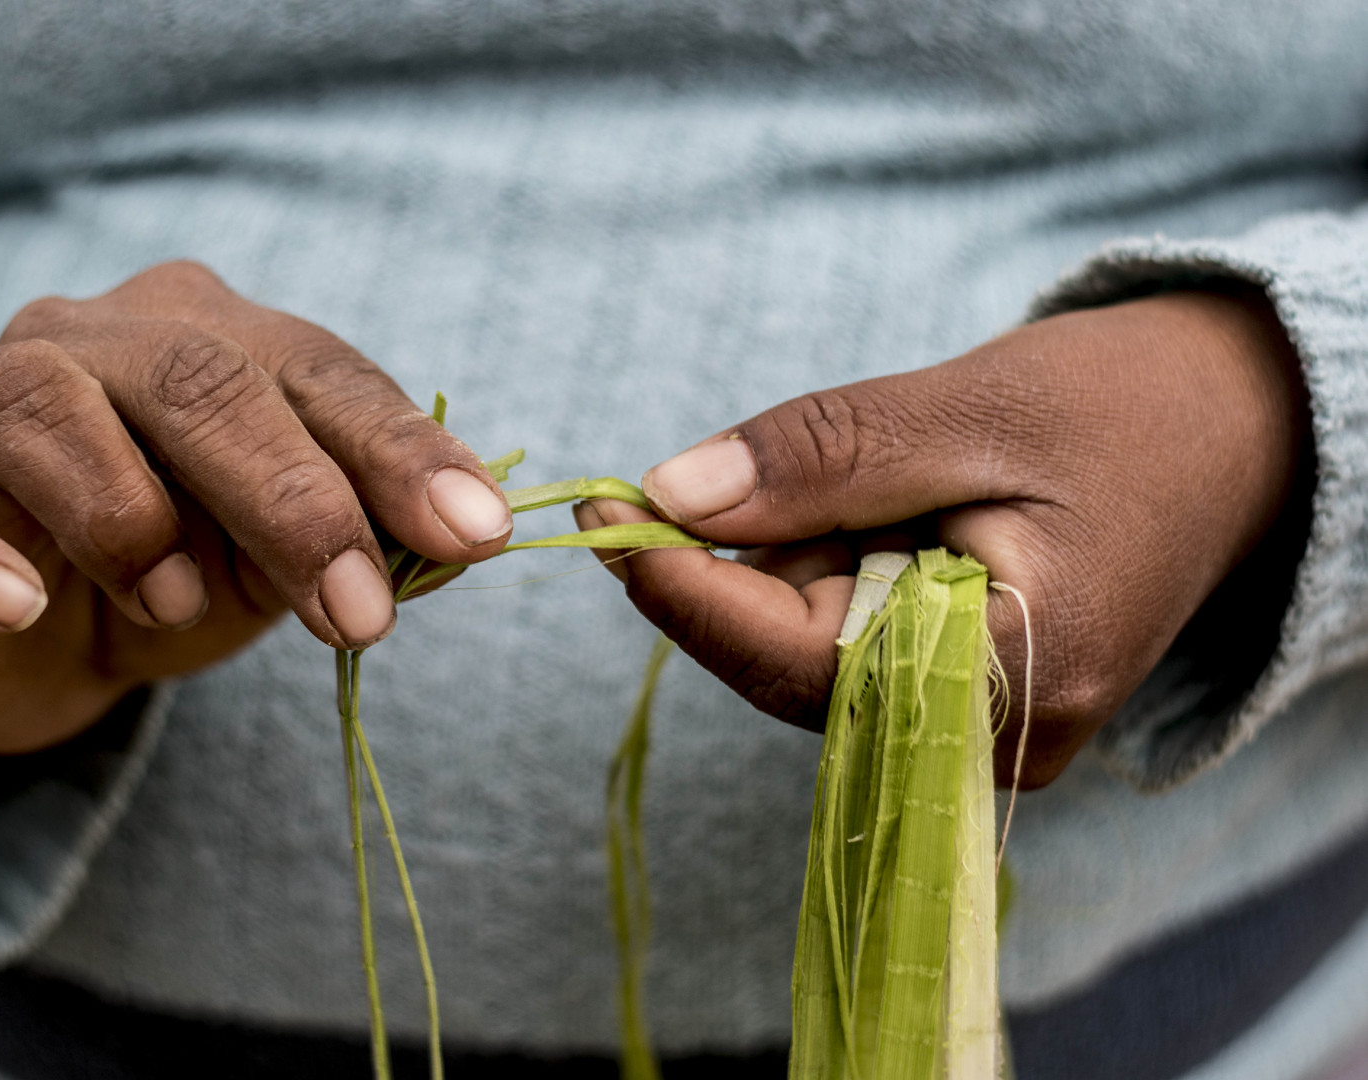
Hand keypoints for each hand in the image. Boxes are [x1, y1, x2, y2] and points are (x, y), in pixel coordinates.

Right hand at [0, 261, 512, 752]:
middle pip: (201, 382)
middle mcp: (98, 342)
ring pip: (47, 412)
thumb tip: (467, 536)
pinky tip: (13, 603)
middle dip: (293, 502)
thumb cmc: (184, 573)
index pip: (321, 374)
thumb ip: (362, 533)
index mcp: (215, 338)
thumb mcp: (286, 560)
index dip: (400, 452)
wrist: (41, 638)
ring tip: (174, 607)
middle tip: (361, 617)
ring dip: (130, 522)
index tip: (476, 534)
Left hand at [579, 289, 1308, 786]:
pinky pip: (854, 642)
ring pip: (816, 653)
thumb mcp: (969, 409)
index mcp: (1017, 673)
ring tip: (877, 473)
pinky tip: (880, 508)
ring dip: (796, 557)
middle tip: (724, 466)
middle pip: (796, 664)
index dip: (684, 590)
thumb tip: (670, 493)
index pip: (799, 661)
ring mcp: (984, 728)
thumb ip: (822, 457)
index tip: (597, 512)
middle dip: (746, 560)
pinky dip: (830, 568)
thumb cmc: (1124, 408)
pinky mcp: (969, 696)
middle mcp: (997, 736)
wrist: (1237, 431)